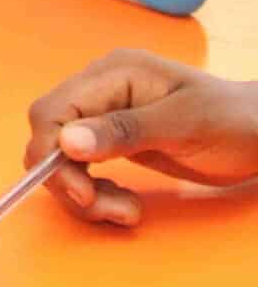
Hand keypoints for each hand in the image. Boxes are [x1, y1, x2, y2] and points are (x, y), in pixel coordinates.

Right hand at [22, 49, 257, 226]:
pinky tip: (123, 201)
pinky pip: (80, 167)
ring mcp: (105, 115)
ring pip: (60, 158)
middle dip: (68, 180)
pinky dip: (94, 192)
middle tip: (109, 210)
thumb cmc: (236, 122)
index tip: (83, 194)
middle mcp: (100, 91)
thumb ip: (125, 131)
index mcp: (112, 74)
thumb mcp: (185, 124)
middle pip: (50, 138)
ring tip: (126, 212)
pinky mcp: (113, 140)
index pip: (52, 112)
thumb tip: (66, 143)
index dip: (53, 155)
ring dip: (83, 193)